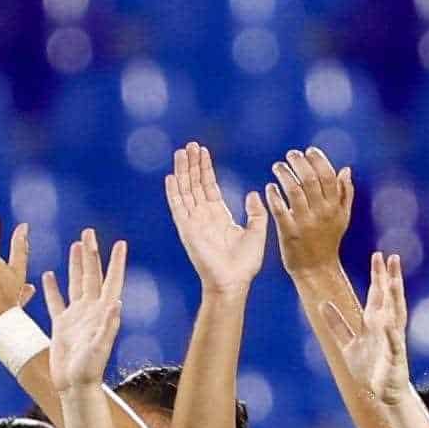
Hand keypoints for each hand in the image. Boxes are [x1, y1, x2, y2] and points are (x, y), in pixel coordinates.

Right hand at [42, 228, 125, 393]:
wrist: (74, 386)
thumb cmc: (90, 370)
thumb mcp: (100, 347)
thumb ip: (108, 326)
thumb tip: (116, 303)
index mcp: (103, 313)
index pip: (112, 281)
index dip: (116, 263)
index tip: (120, 243)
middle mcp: (91, 311)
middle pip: (92, 276)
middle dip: (91, 254)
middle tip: (89, 232)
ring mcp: (76, 317)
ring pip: (75, 283)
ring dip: (76, 264)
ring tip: (75, 245)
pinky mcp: (61, 325)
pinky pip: (55, 302)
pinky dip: (52, 288)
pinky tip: (48, 274)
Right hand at [165, 142, 267, 294]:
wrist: (233, 282)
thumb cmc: (244, 264)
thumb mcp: (257, 232)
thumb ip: (256, 212)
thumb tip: (253, 193)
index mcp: (218, 216)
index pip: (209, 186)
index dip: (205, 168)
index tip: (203, 151)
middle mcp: (203, 216)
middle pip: (194, 184)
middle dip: (192, 164)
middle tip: (190, 144)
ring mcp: (194, 222)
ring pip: (185, 191)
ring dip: (183, 172)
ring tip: (181, 152)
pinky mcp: (187, 230)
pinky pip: (178, 208)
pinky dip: (174, 193)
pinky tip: (171, 176)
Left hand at [263, 146, 354, 283]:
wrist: (316, 269)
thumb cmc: (328, 241)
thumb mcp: (342, 217)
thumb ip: (345, 193)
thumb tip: (346, 169)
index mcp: (334, 207)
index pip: (328, 176)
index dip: (318, 160)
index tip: (309, 151)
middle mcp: (321, 213)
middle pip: (310, 180)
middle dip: (299, 162)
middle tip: (290, 155)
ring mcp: (305, 223)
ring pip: (294, 191)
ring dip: (285, 174)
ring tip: (278, 166)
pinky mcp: (289, 232)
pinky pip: (280, 210)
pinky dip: (274, 196)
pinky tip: (270, 187)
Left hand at [347, 250, 411, 409]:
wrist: (382, 394)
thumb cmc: (369, 369)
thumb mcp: (348, 344)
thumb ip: (337, 324)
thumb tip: (323, 304)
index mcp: (375, 323)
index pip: (377, 294)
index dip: (377, 275)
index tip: (378, 255)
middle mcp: (386, 327)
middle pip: (388, 298)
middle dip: (389, 278)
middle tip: (391, 257)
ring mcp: (392, 341)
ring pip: (396, 315)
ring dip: (395, 298)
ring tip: (394, 281)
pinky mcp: (395, 358)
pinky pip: (393, 344)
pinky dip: (391, 335)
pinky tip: (389, 324)